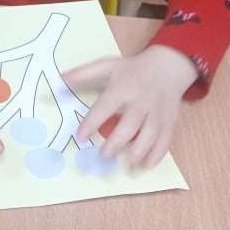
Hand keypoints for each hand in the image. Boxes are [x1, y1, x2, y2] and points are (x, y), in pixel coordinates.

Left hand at [63, 45, 197, 166]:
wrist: (167, 66)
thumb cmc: (132, 69)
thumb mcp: (106, 65)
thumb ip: (83, 74)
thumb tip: (60, 79)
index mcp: (122, 88)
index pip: (105, 107)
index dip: (92, 123)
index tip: (79, 136)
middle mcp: (141, 101)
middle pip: (129, 124)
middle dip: (117, 142)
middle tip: (103, 155)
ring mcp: (157, 112)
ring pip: (150, 134)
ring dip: (139, 150)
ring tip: (127, 161)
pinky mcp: (169, 120)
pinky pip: (165, 140)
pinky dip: (157, 154)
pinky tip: (146, 164)